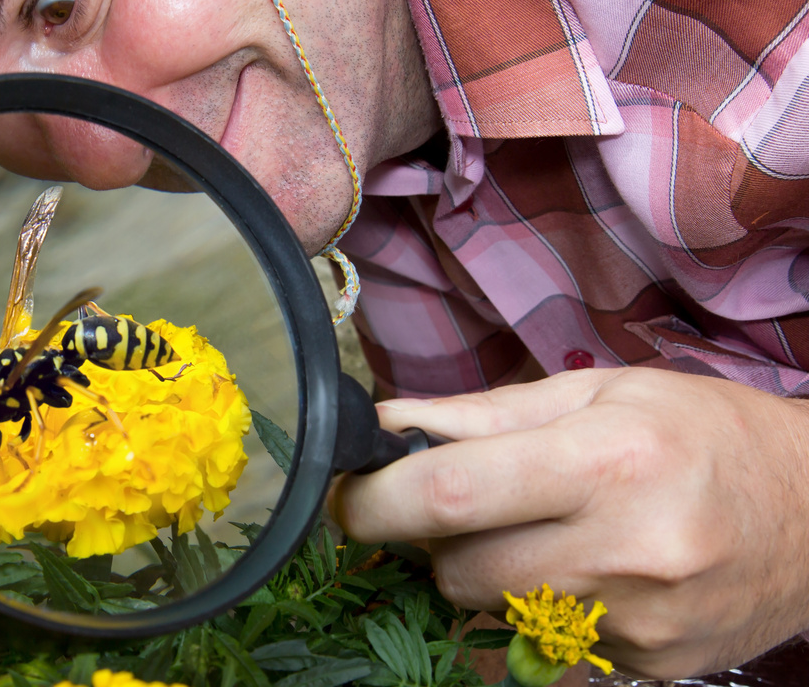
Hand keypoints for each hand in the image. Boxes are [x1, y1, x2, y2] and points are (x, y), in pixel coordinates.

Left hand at [329, 368, 808, 678]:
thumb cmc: (705, 433)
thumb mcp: (600, 392)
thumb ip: (485, 414)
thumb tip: (392, 423)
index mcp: (607, 461)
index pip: (451, 495)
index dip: (374, 500)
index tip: (347, 495)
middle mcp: (623, 551)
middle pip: (456, 567)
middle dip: (428, 537)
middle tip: (460, 500)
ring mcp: (635, 622)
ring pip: (487, 609)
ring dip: (478, 570)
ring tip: (531, 526)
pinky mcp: (643, 666)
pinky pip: (537, 641)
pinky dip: (528, 604)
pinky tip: (575, 568)